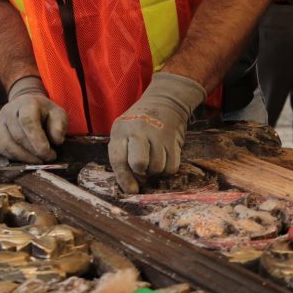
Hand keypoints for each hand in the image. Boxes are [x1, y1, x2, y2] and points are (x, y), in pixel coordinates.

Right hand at [0, 76, 66, 162]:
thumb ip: (59, 126)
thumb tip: (57, 141)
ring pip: (7, 145)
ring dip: (24, 157)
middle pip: (18, 136)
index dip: (37, 139)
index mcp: (26, 103)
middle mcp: (9, 111)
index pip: (28, 121)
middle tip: (48, 158)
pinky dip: (14, 158)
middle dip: (34, 151)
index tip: (48, 152)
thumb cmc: (44, 113)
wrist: (26, 106)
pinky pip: (1, 149)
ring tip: (38, 160)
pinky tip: (26, 159)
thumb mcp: (58, 115)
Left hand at [108, 71, 207, 193]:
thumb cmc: (138, 124)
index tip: (130, 190)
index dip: (123, 178)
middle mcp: (138, 131)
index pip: (118, 158)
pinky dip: (167, 169)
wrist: (165, 102)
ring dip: (155, 171)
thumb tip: (132, 188)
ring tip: (152, 159)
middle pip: (139, 164)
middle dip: (141, 172)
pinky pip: (172, 167)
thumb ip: (122, 157)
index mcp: (121, 130)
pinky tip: (163, 158)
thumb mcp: (123, 133)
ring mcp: (158, 134)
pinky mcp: (174, 139)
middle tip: (142, 169)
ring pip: (157, 168)